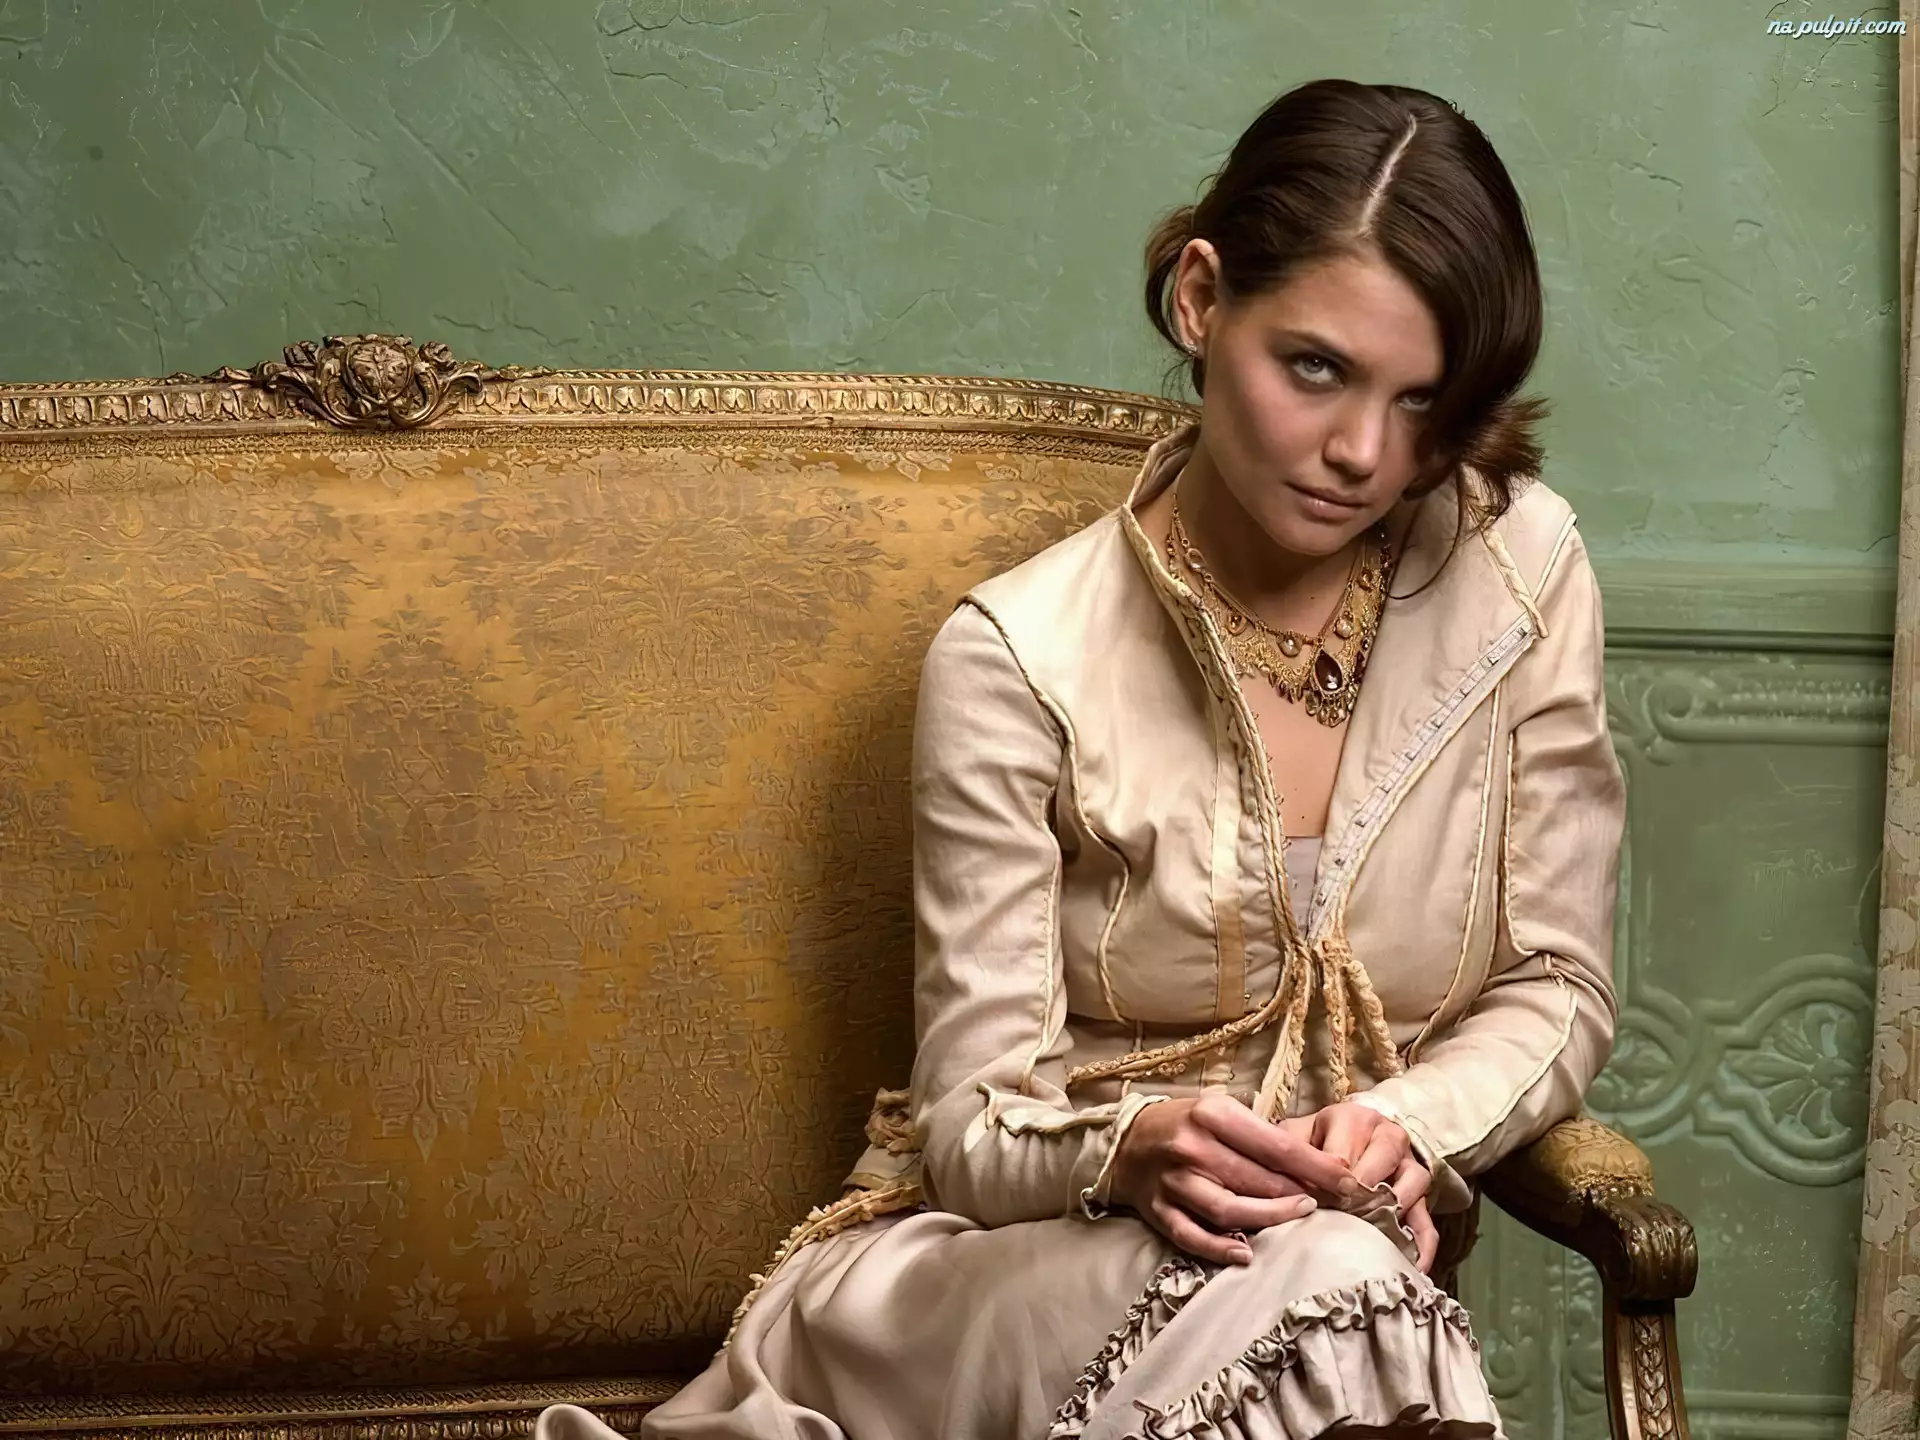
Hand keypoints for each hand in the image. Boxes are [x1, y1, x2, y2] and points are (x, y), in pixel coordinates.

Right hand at [1109, 1093, 1355, 1265]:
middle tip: (1331, 1203)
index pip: (1277, 1146)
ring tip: (1300, 1216)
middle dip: (1301, 1193)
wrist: (1126, 1140)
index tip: (1349, 1181)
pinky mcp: (1159, 1211)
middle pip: (1259, 1180)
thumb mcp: (1221, 1110)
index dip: (1318, 1167)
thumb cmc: (1186, 1124)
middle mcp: (1192, 1147)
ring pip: (1230, 1210)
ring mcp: (1174, 1182)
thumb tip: (1319, 1165)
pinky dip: (1220, 1248)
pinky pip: (1193, 1236)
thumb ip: (1261, 1134)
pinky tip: (1246, 1254)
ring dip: (1271, 1218)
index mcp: (1212, 1115)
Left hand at [1284, 1101, 1438, 1272]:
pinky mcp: (1420, 1194)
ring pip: (1414, 1183)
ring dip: (1394, 1212)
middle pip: (1383, 1160)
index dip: (1329, 1185)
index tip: (1315, 1207)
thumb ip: (1286, 1154)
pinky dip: (1422, 1244)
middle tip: (1343, 1223)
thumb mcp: (1295, 1136)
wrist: (1351, 1133)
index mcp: (1352, 1119)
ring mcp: (1409, 1163)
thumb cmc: (1316, 1140)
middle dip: (1362, 1196)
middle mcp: (1387, 1134)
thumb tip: (1280, 1189)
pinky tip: (1412, 1267)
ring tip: (1372, 1240)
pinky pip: (1428, 1219)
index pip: (1343, 1155)